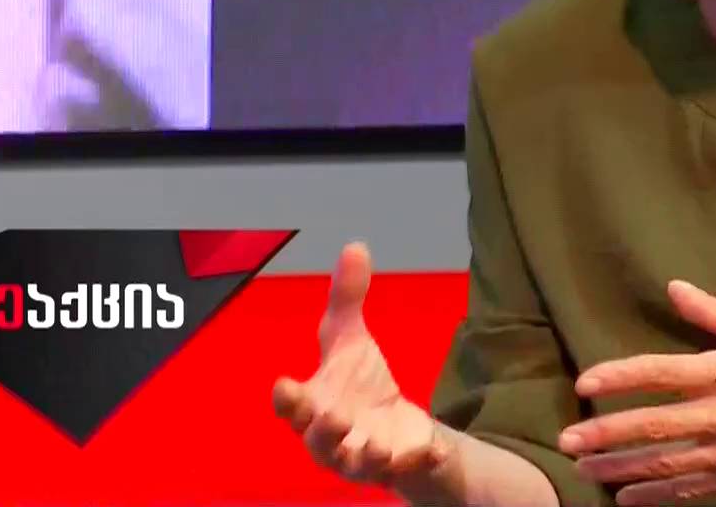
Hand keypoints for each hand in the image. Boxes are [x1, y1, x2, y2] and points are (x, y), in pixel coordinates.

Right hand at [273, 242, 458, 501]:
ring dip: (369, 456)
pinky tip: (432, 450)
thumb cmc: (358, 386)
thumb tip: (355, 245)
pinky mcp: (398, 467)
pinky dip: (418, 460)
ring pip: (360, 465)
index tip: (283, 385)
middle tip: (335, 418)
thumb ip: (347, 299)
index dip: (287, 399)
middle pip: (320, 442)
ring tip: (381, 447)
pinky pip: (408, 469)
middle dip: (325, 432)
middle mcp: (333, 437)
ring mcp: (365, 457)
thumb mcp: (352, 340)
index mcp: (315, 405)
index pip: (292, 407)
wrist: (395, 429)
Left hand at [558, 280, 715, 505]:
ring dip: (624, 470)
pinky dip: (659, 497)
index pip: (664, 372)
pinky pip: (695, 490)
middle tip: (569, 439)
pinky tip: (629, 499)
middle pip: (657, 427)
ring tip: (586, 470)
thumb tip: (675, 289)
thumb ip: (715, 312)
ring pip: (670, 465)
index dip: (621, 376)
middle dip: (608, 435)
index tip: (586, 382)